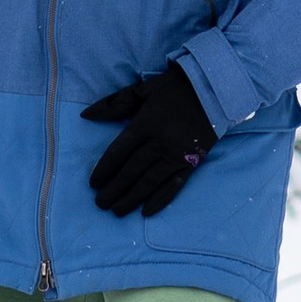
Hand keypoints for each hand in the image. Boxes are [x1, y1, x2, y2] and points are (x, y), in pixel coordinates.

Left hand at [82, 66, 219, 216]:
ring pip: (149, 182)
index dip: (104, 170)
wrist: (214, 91)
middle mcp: (158, 143)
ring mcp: (176, 155)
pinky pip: (174, 185)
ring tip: (117, 211)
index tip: (93, 183)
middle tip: (101, 203)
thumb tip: (86, 114)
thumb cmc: (174, 89)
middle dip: (114, 189)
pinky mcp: (192, 163)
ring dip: (131, 198)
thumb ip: (114, 103)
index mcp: (144, 124)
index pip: (118, 152)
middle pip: (131, 171)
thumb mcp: (142, 90)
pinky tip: (147, 212)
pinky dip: (161, 200)